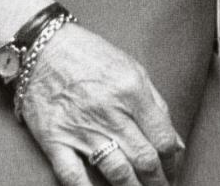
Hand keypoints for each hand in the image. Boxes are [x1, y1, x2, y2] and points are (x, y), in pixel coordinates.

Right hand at [20, 22, 184, 185]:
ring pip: (116, 171)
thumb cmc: (91, 56)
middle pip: (144, 159)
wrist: (44, 48)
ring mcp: (82, 128)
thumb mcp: (132, 68)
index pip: (163, 138)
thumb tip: (175, 143)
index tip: (173, 169)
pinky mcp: (55, 140)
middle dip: (158, 181)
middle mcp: (110, 112)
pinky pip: (74, 176)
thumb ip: (156, 105)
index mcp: (132, 91)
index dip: (173, 161)